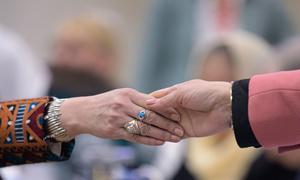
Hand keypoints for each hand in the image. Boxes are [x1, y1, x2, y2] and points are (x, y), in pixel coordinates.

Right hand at [60, 88, 183, 145]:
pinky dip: (148, 141)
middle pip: (151, 116)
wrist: (83, 112)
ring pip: (144, 128)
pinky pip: (135, 137)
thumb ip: (138, 99)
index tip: (179, 116)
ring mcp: (118, 118)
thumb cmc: (105, 103)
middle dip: (167, 124)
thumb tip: (159, 103)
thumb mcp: (121, 95)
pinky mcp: (114, 131)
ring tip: (173, 138)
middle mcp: (123, 105)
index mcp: (128, 94)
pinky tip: (159, 143)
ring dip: (161, 134)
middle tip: (180, 130)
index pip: (152, 102)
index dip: (167, 110)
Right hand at [147, 80, 231, 137]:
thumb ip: (164, 100)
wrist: (226, 106)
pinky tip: (159, 137)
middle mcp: (176, 106)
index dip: (146, 103)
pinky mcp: (187, 131)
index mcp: (174, 93)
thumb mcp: (182, 93)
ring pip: (163, 124)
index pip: (156, 98)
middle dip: (150, 117)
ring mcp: (180, 119)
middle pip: (158, 113)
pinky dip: (166, 136)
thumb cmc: (205, 93)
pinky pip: (173, 135)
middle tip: (139, 121)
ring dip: (157, 127)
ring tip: (147, 130)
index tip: (136, 107)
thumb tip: (147, 103)